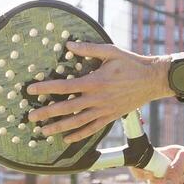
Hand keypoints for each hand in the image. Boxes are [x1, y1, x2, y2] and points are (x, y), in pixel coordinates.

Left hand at [26, 41, 166, 143]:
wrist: (152, 80)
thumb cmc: (131, 63)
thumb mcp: (111, 51)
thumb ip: (88, 49)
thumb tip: (68, 44)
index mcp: (95, 81)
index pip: (64, 87)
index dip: (46, 88)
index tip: (31, 90)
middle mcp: (97, 99)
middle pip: (67, 108)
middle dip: (47, 113)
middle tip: (31, 118)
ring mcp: (104, 110)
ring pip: (77, 122)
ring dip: (59, 128)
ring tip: (43, 132)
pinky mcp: (110, 117)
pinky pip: (92, 128)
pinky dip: (79, 135)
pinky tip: (67, 139)